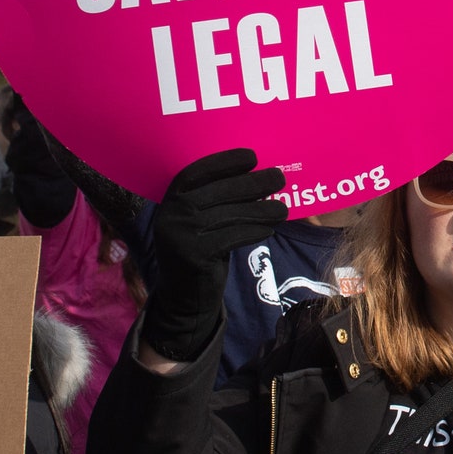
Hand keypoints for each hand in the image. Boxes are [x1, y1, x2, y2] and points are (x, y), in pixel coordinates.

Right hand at [140, 150, 285, 364]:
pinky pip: (232, 237)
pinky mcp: (193, 256)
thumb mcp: (202, 221)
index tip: (251, 157)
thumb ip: (218, 200)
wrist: (186, 296)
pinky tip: (269, 230)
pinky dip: (254, 232)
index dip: (224, 161)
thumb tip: (261, 176)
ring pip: (230, 215)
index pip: (196, 172)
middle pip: (218, 191)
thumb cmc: (203, 249)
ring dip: (261, 209)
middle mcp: (171, 214)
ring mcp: (179, 235)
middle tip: (279, 178)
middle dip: (252, 183)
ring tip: (282, 209)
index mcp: (170, 199)